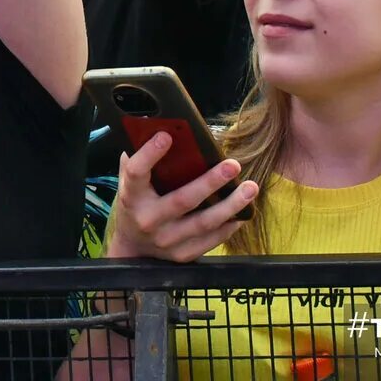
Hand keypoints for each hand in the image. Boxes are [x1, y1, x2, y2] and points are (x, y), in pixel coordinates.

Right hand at [104, 132, 256, 262]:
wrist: (133, 246)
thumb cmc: (135, 203)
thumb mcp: (130, 181)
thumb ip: (139, 157)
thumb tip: (160, 126)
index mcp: (131, 196)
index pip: (137, 173)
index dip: (150, 154)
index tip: (167, 136)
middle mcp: (148, 220)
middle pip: (182, 200)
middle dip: (210, 182)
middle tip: (233, 164)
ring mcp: (166, 240)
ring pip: (203, 223)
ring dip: (230, 205)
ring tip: (250, 187)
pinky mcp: (182, 254)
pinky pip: (211, 240)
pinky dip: (229, 226)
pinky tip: (242, 211)